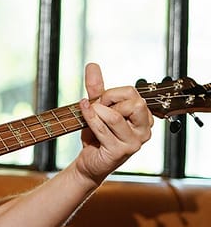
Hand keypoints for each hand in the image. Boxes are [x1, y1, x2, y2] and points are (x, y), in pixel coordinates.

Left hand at [76, 62, 153, 184]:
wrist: (89, 162)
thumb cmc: (97, 135)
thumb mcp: (98, 108)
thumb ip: (96, 88)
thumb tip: (92, 65)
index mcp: (144, 118)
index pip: (134, 93)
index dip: (113, 93)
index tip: (101, 101)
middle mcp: (144, 130)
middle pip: (134, 103)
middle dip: (110, 101)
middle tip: (98, 108)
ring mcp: (134, 143)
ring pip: (116, 116)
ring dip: (97, 111)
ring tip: (91, 113)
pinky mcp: (120, 151)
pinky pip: (103, 127)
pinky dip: (90, 116)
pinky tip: (83, 110)